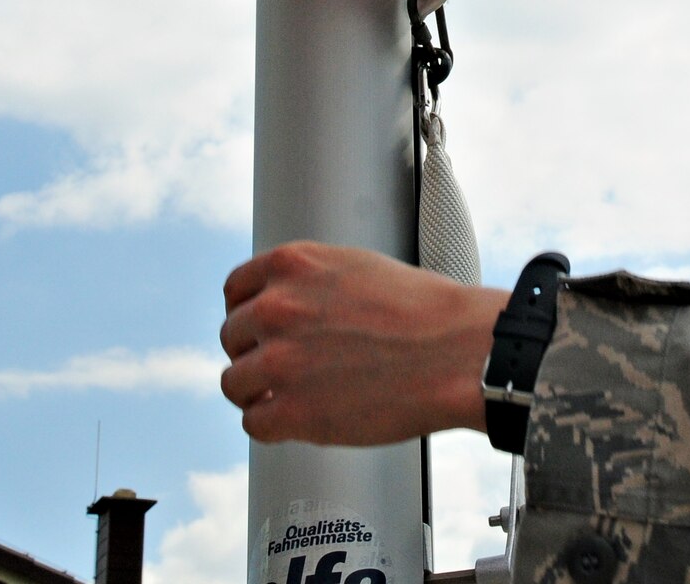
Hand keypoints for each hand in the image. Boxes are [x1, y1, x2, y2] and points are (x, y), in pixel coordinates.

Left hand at [219, 241, 509, 444]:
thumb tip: (283, 301)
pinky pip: (253, 424)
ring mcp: (280, 360)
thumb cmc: (422, 312)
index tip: (256, 331)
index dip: (246, 313)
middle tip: (282, 367)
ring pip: (234, 382)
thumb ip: (308, 281)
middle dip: (254, 352)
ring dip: (257, 392)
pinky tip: (293, 421)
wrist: (457, 352)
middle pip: (232, 337)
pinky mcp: (293, 411)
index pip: (236, 290)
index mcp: (292, 265)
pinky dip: (270, 425)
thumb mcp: (354, 266)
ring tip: (286, 397)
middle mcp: (277, 307)